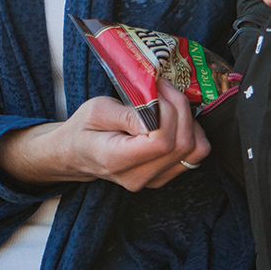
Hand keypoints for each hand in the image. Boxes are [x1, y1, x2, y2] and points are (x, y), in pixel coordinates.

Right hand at [0, 75, 210, 192]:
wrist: (76, 153)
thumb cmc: (84, 128)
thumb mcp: (96, 110)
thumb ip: (127, 113)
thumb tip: (157, 111)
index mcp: (117, 160)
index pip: (161, 142)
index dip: (168, 113)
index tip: (156, 90)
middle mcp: (138, 177)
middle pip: (182, 146)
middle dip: (181, 109)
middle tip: (165, 89)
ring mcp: (153, 180)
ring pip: (194, 152)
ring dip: (190, 121)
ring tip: (172, 103)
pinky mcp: (164, 176)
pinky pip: (194, 157)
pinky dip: (193, 134)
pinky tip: (177, 119)